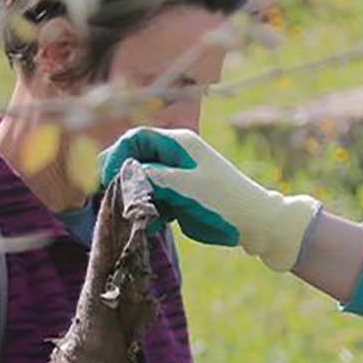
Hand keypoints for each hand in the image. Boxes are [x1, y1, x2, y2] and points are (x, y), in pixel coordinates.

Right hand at [99, 127, 321, 270]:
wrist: (255, 222)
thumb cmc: (225, 201)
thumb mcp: (187, 187)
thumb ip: (154, 177)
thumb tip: (124, 171)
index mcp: (179, 143)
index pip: (136, 138)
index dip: (117, 155)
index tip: (108, 178)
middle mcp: (175, 154)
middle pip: (135, 158)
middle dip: (124, 178)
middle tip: (116, 199)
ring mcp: (177, 173)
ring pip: (142, 179)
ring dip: (136, 196)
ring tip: (140, 215)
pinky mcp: (179, 192)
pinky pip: (154, 196)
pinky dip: (150, 208)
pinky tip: (157, 224)